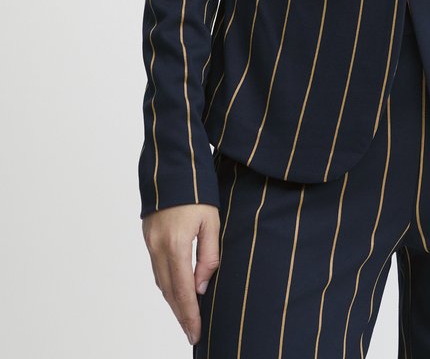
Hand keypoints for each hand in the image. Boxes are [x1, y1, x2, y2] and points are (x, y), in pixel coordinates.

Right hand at [142, 203, 219, 346]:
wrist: (172, 166)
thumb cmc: (198, 190)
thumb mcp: (211, 221)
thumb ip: (208, 255)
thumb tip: (201, 286)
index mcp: (176, 244)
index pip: (183, 289)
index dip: (189, 314)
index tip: (195, 333)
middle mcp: (158, 247)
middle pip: (169, 291)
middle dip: (180, 314)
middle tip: (191, 333)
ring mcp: (150, 242)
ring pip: (161, 281)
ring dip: (172, 301)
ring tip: (186, 317)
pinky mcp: (148, 237)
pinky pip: (156, 269)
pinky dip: (166, 285)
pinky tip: (176, 291)